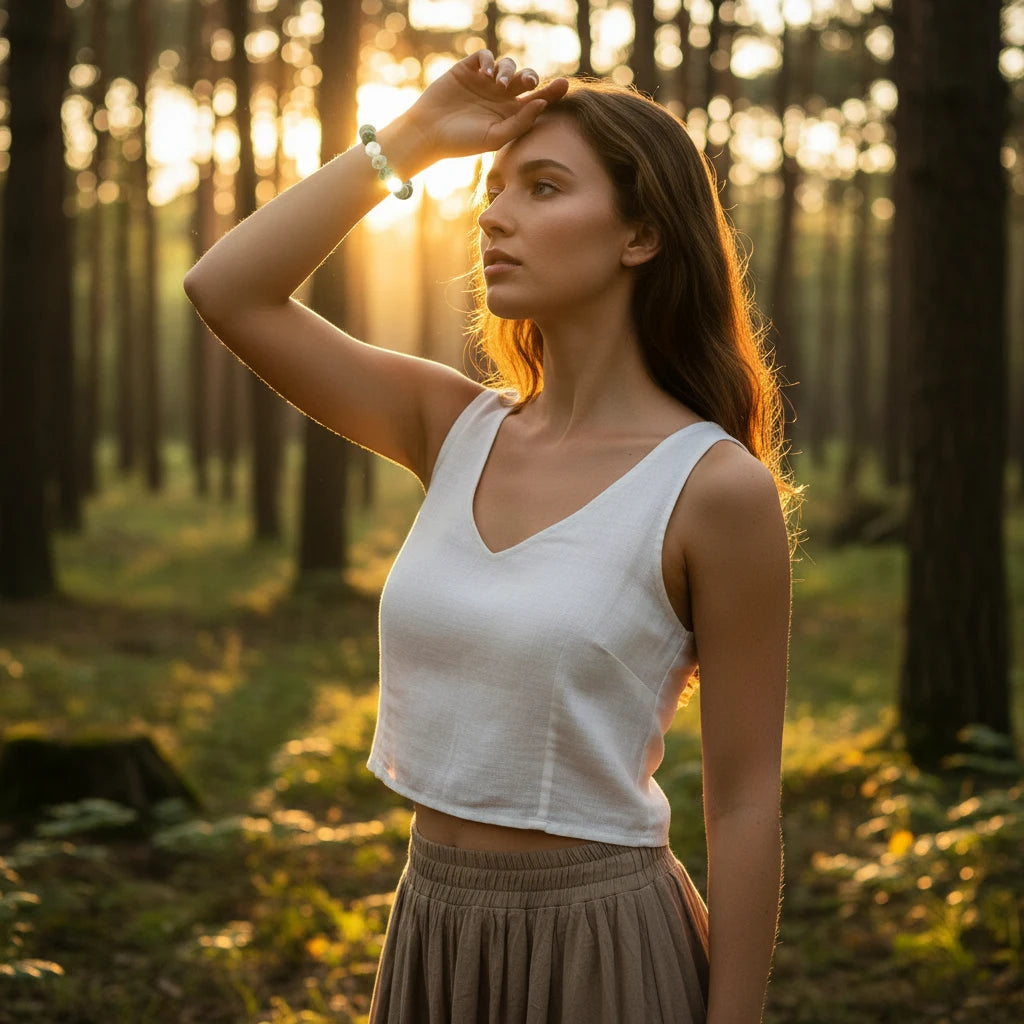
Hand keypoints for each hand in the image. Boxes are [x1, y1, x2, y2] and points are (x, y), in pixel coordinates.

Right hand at [403, 50, 568, 161]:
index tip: (564, 85)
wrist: (430, 134)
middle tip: (528, 84)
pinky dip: (490, 60)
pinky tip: (486, 74)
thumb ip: (520, 122)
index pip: (537, 99)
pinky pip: (486, 56)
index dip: (552, 91)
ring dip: (508, 70)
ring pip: (507, 65)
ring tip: (498, 84)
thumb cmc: (463, 142)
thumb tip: (542, 104)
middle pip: (525, 78)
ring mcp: (485, 81)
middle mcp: (500, 96)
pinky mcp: (468, 69)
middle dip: (530, 77)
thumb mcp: (495, 137)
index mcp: (511, 113)